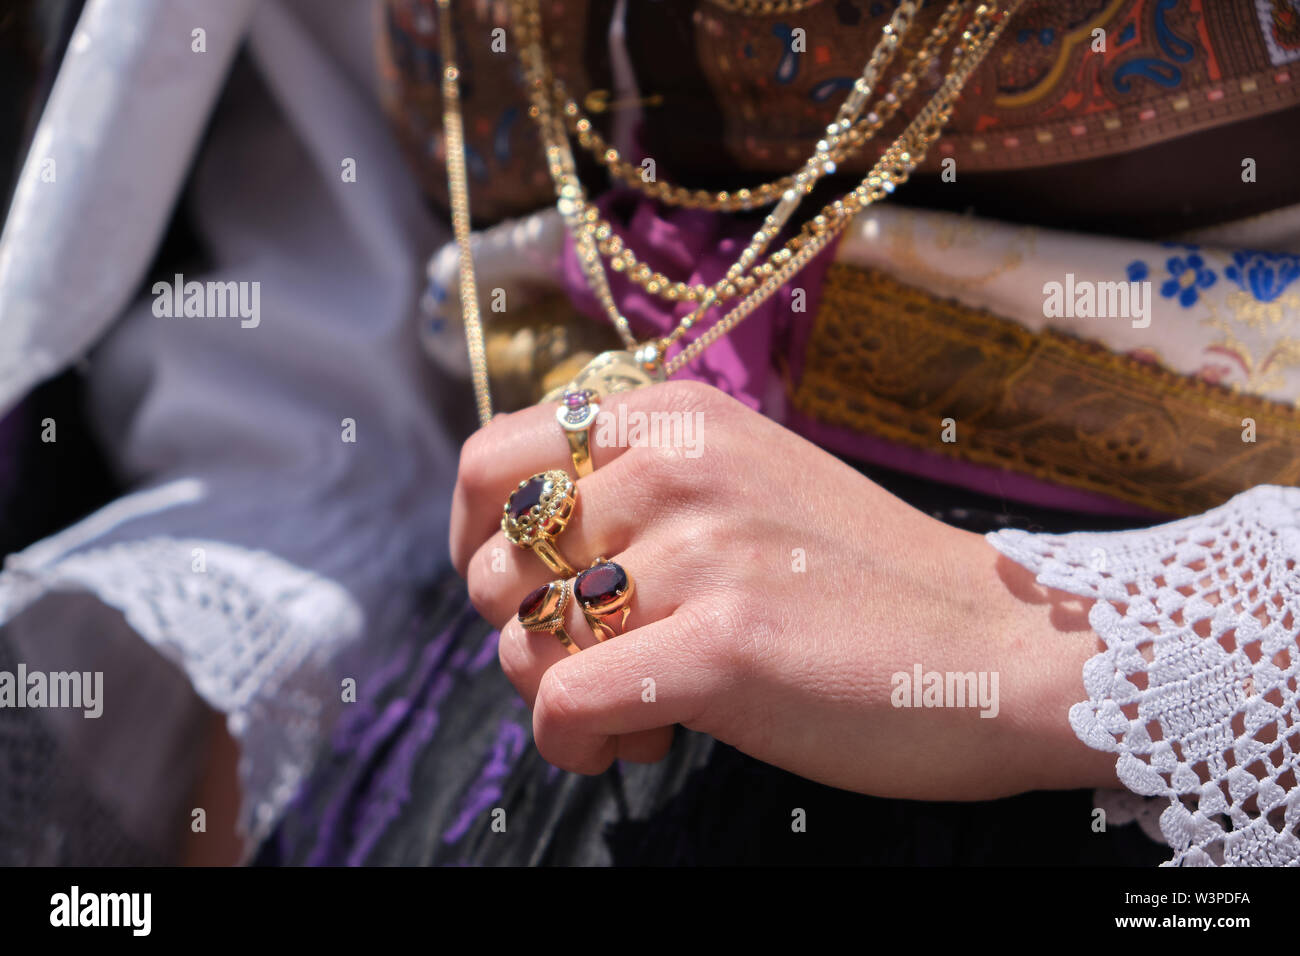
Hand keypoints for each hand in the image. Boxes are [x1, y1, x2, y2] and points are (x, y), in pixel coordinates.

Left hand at [451, 380, 1118, 798]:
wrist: (1007, 644)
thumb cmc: (869, 583)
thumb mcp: (750, 485)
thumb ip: (645, 492)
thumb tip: (529, 555)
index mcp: (676, 418)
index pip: (496, 464)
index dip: (475, 541)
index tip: (516, 592)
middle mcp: (676, 467)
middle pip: (498, 565)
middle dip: (521, 633)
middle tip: (595, 663)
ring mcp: (699, 552)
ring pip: (522, 641)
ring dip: (557, 693)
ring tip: (639, 709)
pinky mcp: (720, 645)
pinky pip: (564, 706)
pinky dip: (576, 744)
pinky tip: (640, 747)